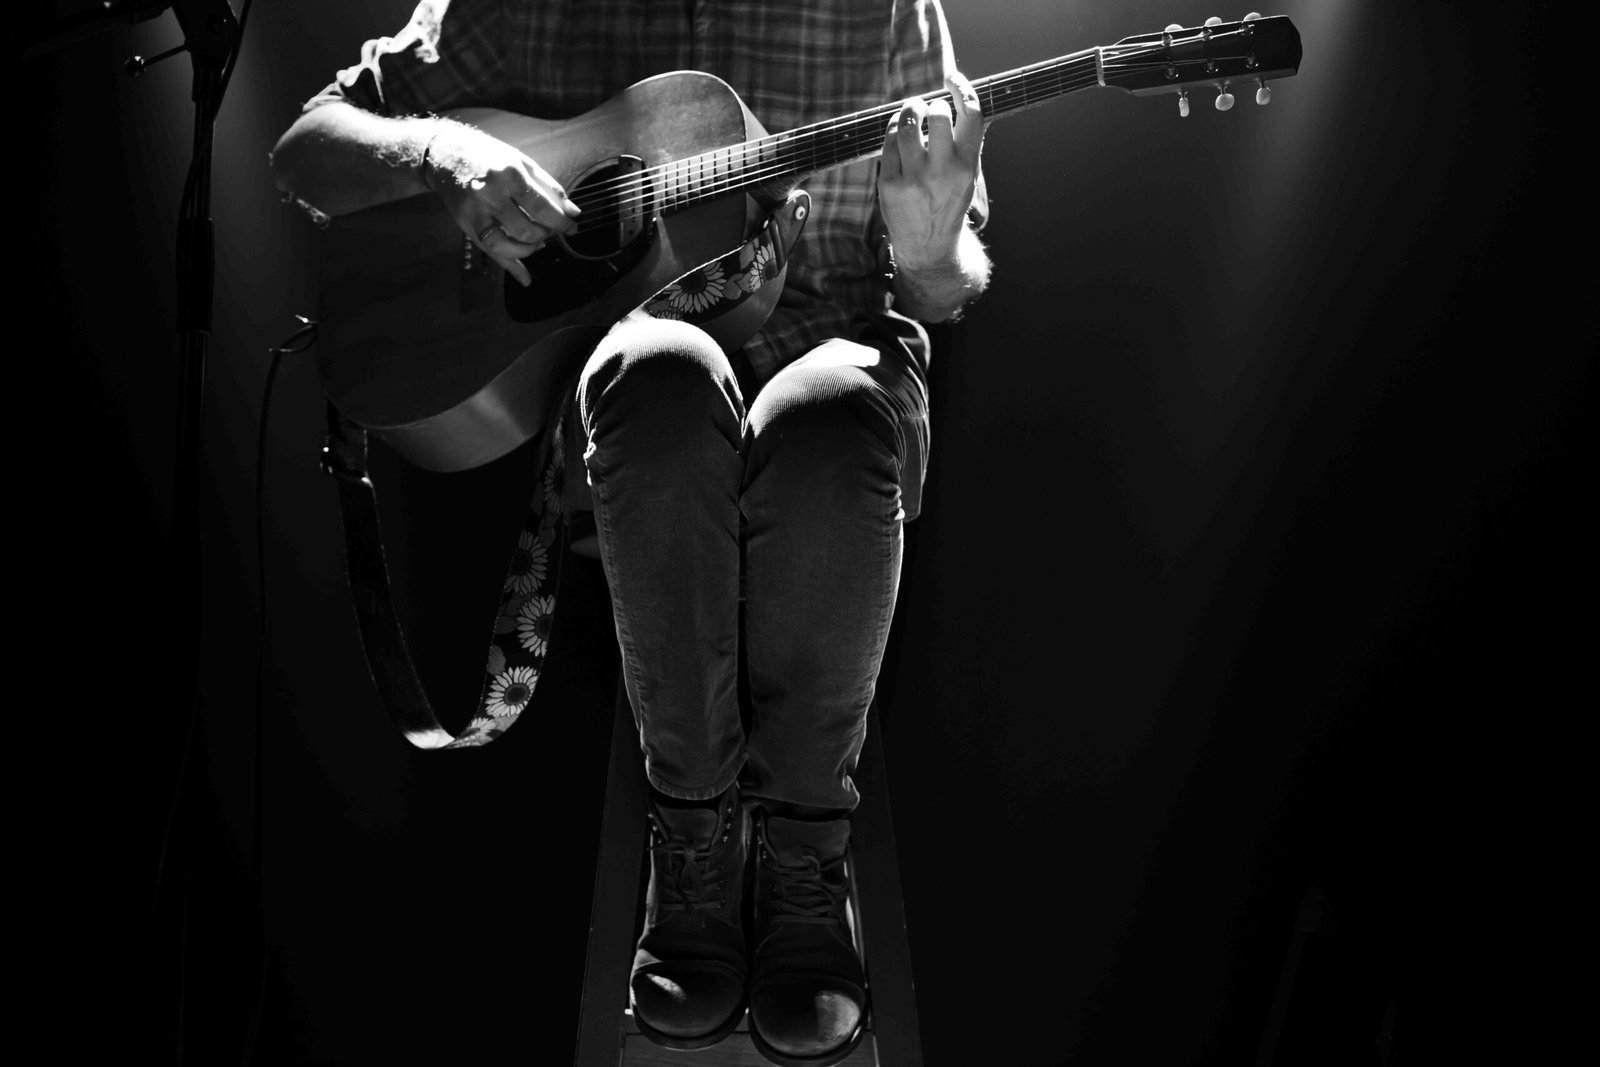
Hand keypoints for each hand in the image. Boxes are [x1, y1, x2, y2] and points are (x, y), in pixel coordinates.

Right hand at [424, 121, 580, 285]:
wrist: (444, 154)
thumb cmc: (488, 156)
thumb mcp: (521, 162)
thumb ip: (549, 187)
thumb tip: (574, 212)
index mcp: (510, 174)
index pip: (543, 208)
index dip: (562, 223)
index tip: (573, 229)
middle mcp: (491, 194)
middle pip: (527, 230)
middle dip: (546, 235)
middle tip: (550, 231)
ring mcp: (476, 211)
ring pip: (508, 244)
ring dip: (529, 250)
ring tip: (537, 243)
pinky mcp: (465, 223)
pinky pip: (491, 251)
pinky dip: (510, 267)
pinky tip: (525, 277)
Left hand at [878, 72, 983, 272]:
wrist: (929, 246)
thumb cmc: (948, 201)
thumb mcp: (968, 174)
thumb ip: (966, 140)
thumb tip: (961, 97)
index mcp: (968, 164)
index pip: (972, 113)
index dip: (963, 87)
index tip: (952, 78)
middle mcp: (944, 170)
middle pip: (936, 113)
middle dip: (930, 104)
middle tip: (926, 110)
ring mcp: (915, 178)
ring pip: (907, 124)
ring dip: (908, 110)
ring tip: (910, 114)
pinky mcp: (890, 184)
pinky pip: (888, 142)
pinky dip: (892, 130)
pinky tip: (897, 133)